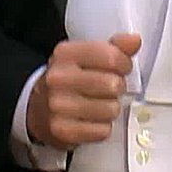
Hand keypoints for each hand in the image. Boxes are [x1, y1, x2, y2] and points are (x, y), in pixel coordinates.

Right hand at [25, 34, 141, 149]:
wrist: (36, 108)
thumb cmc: (66, 80)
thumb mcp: (83, 57)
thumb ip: (111, 48)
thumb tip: (135, 40)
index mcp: (65, 54)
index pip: (110, 56)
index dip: (124, 63)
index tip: (122, 68)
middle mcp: (59, 77)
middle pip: (113, 84)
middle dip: (117, 88)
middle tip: (109, 88)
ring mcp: (58, 105)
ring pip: (111, 109)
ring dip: (111, 109)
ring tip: (99, 105)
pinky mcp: (62, 130)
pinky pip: (102, 131)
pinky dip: (102, 128)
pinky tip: (91, 121)